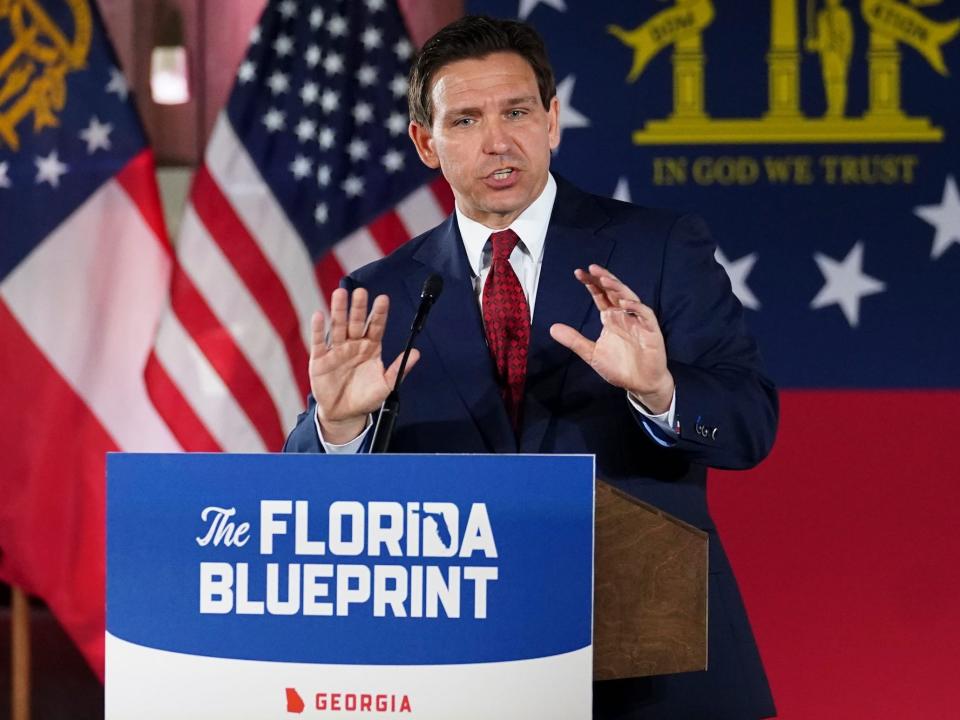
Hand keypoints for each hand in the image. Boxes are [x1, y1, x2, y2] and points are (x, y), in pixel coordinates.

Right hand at [309, 287, 418, 442]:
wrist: (344, 414)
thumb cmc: (366, 397)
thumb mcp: (386, 385)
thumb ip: (399, 369)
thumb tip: (417, 353)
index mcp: (371, 348)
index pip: (376, 326)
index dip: (379, 313)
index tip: (383, 298)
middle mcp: (354, 344)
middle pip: (356, 322)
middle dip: (358, 308)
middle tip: (361, 292)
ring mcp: (337, 350)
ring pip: (337, 326)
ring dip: (338, 310)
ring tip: (340, 294)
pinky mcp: (320, 359)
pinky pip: (319, 342)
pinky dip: (318, 329)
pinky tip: (319, 315)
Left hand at [549, 264, 674, 412]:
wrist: (640, 384)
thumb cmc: (619, 367)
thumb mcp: (592, 353)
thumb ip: (574, 340)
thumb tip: (552, 328)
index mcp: (611, 318)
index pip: (601, 295)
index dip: (591, 284)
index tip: (578, 273)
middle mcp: (624, 315)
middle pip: (614, 291)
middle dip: (603, 278)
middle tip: (591, 268)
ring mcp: (638, 321)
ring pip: (629, 297)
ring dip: (617, 287)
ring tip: (604, 279)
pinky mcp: (651, 330)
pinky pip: (644, 314)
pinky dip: (635, 307)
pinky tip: (623, 302)